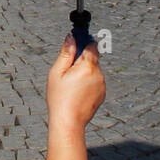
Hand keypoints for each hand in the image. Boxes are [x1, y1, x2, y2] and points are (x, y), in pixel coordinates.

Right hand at [46, 34, 104, 159]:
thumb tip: (71, 37)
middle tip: (68, 71)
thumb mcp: (57, 72)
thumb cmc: (59, 97)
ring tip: (71, 85)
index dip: (83, 42)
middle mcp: (99, 74)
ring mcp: (102, 85)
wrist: (69, 121)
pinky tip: (77, 93)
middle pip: (92, 58)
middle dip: (81, 60)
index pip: (92, 45)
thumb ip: (66, 53)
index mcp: (88, 66)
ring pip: (94, 71)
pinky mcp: (102, 94)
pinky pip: (96, 82)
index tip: (75, 44)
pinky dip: (88, 83)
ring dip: (85, 72)